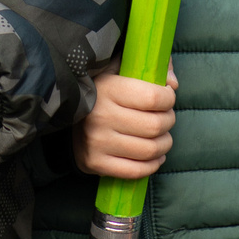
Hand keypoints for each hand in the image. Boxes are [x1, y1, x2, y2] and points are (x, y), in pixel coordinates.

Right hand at [73, 64, 176, 178]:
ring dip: (164, 144)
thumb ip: (151, 67)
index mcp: (107, 88)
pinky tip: (154, 155)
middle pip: (156, 125)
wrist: (65, 115)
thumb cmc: (103, 90)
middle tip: (165, 117)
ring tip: (161, 136)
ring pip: (151, 150)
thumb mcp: (121, 68)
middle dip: (169, 121)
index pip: (154, 98)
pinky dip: (152, 165)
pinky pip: (136, 171)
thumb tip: (173, 84)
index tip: (166, 96)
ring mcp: (96, 142)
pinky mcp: (95, 163)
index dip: (168, 98)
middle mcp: (100, 116)